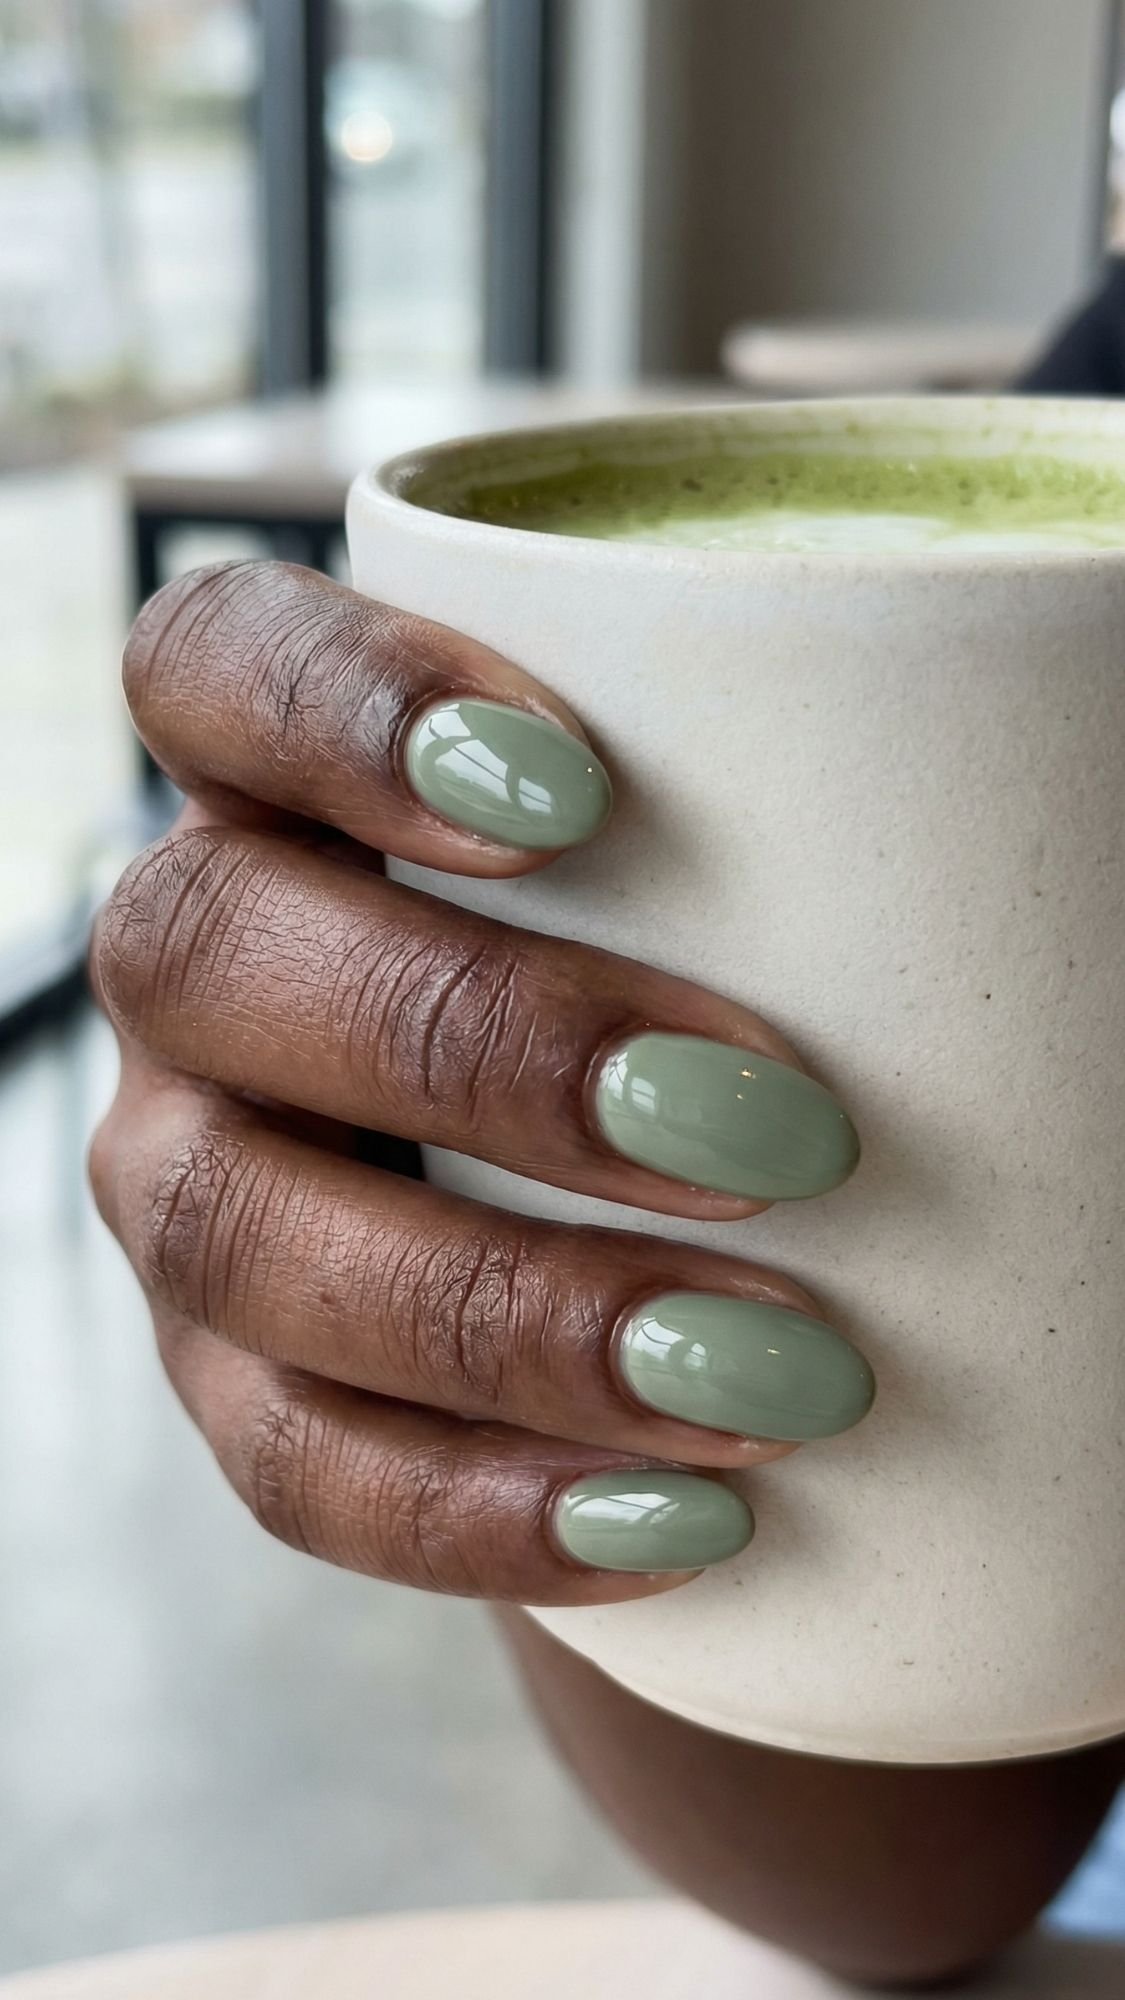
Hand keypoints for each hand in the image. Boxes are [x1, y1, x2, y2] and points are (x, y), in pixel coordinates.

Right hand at [90, 561, 871, 1605]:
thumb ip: (846, 788)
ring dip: (497, 1307)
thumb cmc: (735, 973)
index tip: (574, 794)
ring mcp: (194, 1174)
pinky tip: (676, 1520)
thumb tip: (1095, 727)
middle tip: (769, 1127)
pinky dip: (476, 1503)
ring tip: (774, 1373)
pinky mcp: (237, 1381)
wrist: (657, 1223)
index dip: (335, 703)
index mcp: (297, 775)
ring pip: (236, 1229)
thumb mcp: (761, 859)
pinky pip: (290, 1463)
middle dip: (476, 1038)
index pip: (214, 665)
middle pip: (207, 949)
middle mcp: (207, 965)